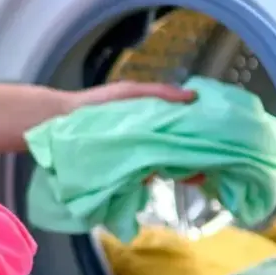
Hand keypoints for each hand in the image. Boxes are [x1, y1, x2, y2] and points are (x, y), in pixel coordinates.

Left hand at [70, 81, 203, 185]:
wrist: (59, 122)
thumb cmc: (96, 105)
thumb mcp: (129, 92)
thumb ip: (159, 93)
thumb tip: (193, 96)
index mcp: (152, 124)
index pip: (183, 135)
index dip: (199, 142)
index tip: (216, 148)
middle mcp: (145, 143)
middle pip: (176, 156)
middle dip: (191, 163)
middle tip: (205, 170)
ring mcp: (133, 160)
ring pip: (161, 169)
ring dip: (175, 173)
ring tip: (190, 175)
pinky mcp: (120, 174)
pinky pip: (140, 182)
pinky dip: (149, 182)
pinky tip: (156, 182)